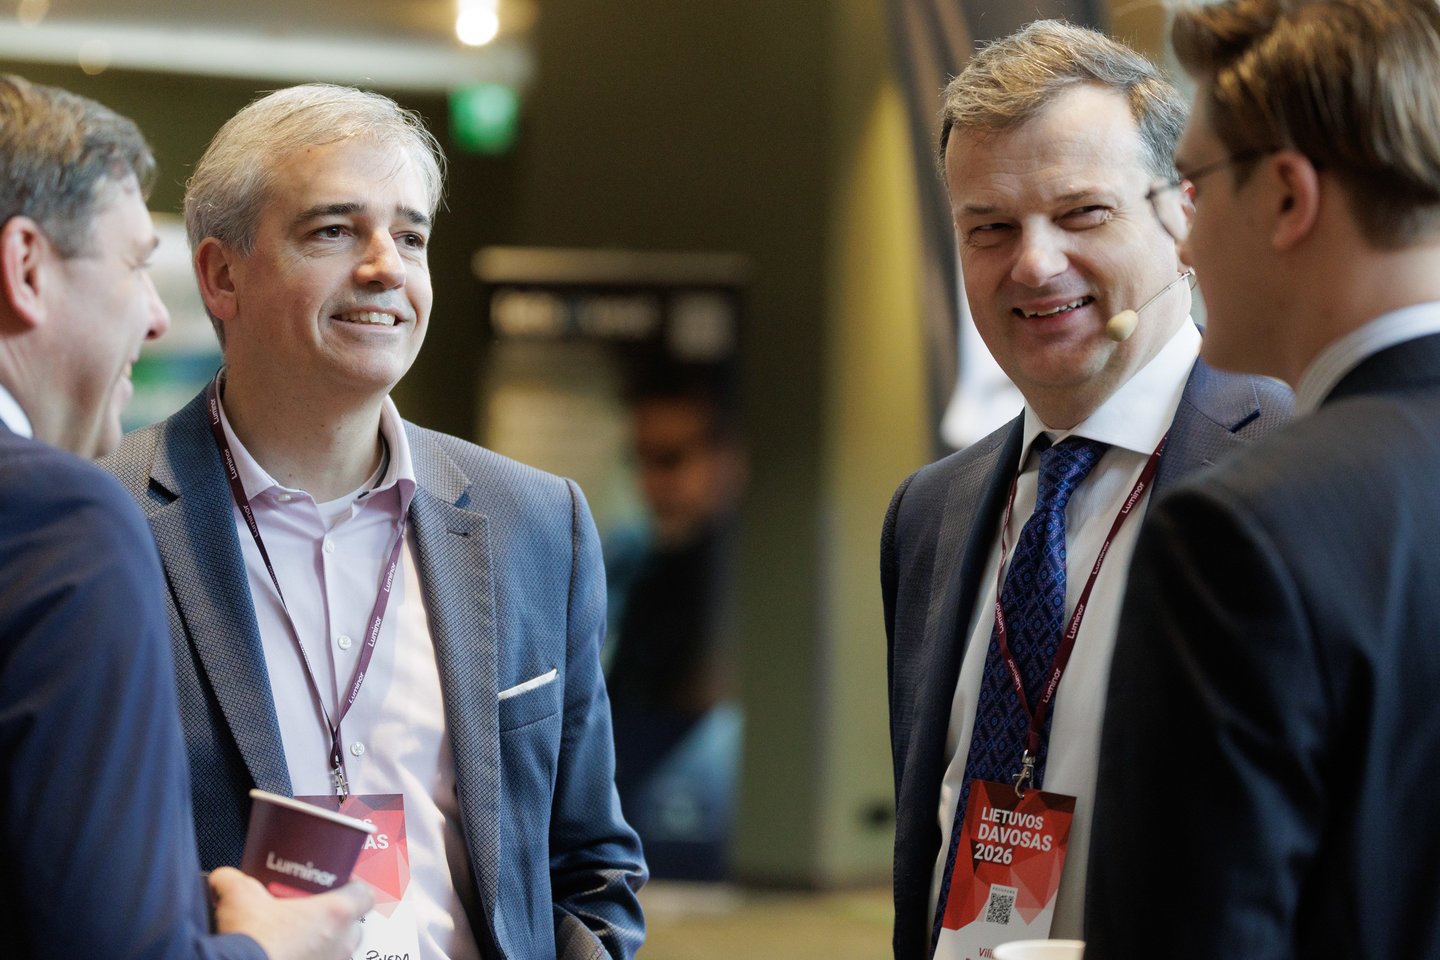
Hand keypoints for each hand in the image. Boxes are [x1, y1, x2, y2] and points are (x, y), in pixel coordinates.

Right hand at [209, 867, 373, 959]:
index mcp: (335, 914)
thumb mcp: (239, 896)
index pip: (365, 894)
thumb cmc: (251, 942)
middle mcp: (341, 943)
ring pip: (341, 951)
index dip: (354, 886)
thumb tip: (223, 877)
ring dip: (326, 943)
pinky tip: (291, 956)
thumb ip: (233, 880)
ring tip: (301, 937)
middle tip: (314, 911)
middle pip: (355, 925)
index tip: (339, 882)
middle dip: (339, 918)